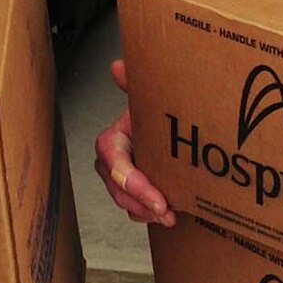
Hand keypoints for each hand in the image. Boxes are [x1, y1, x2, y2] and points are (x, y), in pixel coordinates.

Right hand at [93, 58, 174, 226]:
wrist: (164, 128)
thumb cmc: (153, 114)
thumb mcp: (146, 98)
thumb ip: (132, 84)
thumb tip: (119, 66)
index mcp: (114, 139)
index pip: (113, 160)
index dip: (132, 181)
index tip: (155, 197)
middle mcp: (113, 161)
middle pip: (117, 187)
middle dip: (140, 202)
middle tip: (165, 212)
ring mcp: (121, 177)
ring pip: (124, 200)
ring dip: (145, 212)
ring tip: (170, 216)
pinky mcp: (133, 189)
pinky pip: (134, 207)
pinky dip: (148, 214)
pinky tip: (169, 215)